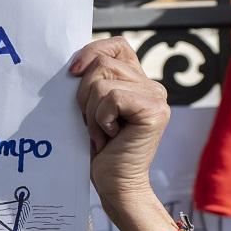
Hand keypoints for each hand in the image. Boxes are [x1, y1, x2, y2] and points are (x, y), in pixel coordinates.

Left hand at [70, 37, 169, 214]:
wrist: (113, 184)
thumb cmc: (98, 149)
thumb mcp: (90, 107)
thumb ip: (91, 81)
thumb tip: (73, 63)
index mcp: (137, 81)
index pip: (116, 45)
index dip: (91, 52)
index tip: (73, 73)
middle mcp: (152, 85)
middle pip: (102, 63)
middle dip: (84, 94)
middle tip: (92, 123)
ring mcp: (157, 97)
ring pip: (103, 81)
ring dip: (92, 111)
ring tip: (102, 132)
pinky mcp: (154, 111)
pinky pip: (111, 97)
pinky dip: (101, 119)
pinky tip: (110, 136)